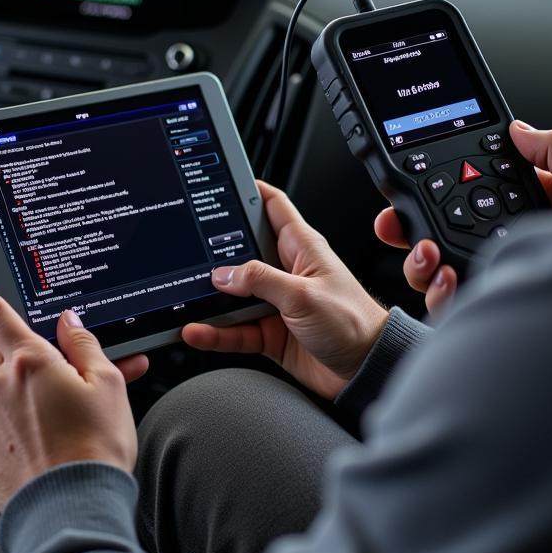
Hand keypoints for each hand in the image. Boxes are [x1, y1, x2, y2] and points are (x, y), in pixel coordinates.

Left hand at [0, 268, 148, 511]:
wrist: (71, 509)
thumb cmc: (95, 446)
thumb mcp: (107, 384)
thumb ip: (85, 345)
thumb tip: (70, 324)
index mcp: (28, 360)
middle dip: (18, 351)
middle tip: (53, 370)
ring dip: (17, 390)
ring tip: (57, 414)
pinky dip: (9, 421)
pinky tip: (41, 437)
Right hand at [182, 181, 389, 399]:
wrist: (367, 369)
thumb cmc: (354, 323)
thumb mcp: (304, 293)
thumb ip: (262, 280)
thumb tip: (224, 274)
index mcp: (302, 247)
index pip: (272, 207)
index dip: (249, 191)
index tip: (221, 183)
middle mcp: (286, 271)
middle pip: (242, 251)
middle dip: (215, 251)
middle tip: (187, 248)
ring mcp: (276, 302)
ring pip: (233, 295)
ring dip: (209, 298)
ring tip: (184, 298)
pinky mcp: (270, 332)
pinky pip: (235, 329)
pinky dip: (216, 332)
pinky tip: (198, 330)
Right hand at [374, 120, 551, 314]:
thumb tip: (518, 130)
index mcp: (525, 213)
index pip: (467, 197)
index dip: (435, 190)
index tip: (409, 185)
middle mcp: (505, 247)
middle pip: (439, 234)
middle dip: (408, 228)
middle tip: (393, 222)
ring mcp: (494, 280)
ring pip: (435, 271)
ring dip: (418, 261)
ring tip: (428, 253)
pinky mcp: (489, 310)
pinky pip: (447, 308)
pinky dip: (436, 294)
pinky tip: (445, 279)